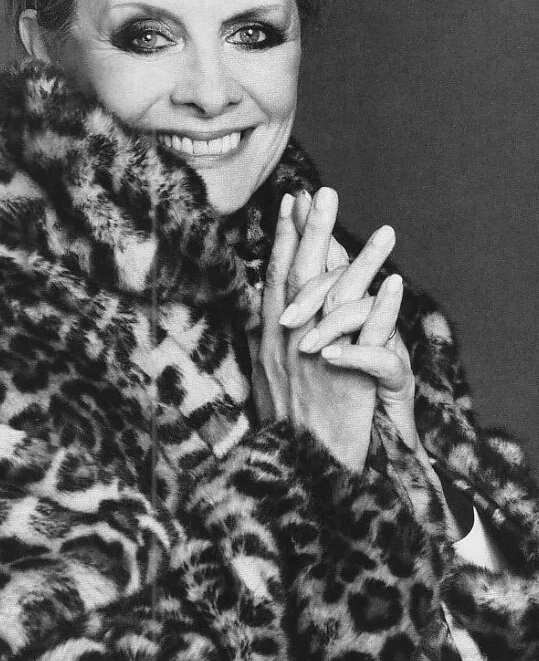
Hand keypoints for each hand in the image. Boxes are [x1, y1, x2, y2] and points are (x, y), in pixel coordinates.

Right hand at [251, 187, 396, 470]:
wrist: (295, 468)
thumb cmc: (283, 429)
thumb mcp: (263, 381)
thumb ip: (265, 346)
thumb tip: (264, 316)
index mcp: (267, 340)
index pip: (276, 277)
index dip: (285, 238)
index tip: (292, 202)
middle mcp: (286, 343)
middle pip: (300, 276)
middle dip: (312, 231)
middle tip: (322, 191)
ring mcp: (313, 359)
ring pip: (337, 300)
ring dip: (361, 262)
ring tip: (384, 230)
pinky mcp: (342, 380)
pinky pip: (365, 339)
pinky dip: (381, 308)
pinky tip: (396, 283)